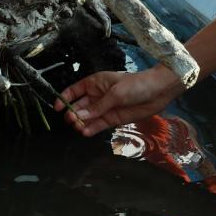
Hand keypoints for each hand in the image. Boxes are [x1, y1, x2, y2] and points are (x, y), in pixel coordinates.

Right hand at [53, 65, 185, 136]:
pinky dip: (91, 129)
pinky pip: (98, 125)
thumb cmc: (136, 85)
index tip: (57, 108)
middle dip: (73, 113)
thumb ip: (98, 107)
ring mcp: (104, 109)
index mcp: (95, 83)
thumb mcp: (116, 93)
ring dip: (81, 123)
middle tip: (72, 120)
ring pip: (87, 117)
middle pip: (78, 106)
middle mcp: (96, 96)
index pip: (74, 91)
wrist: (158, 92)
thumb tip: (80, 116)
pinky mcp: (112, 119)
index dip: (64, 98)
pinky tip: (85, 132)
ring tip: (78, 128)